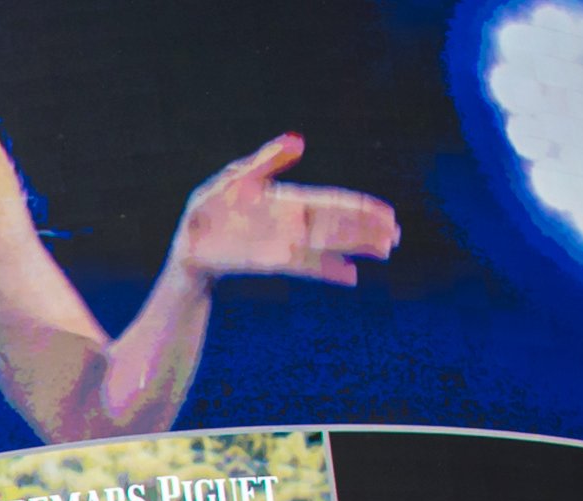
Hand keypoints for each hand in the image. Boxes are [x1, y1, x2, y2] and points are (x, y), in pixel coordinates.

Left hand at [171, 134, 398, 285]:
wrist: (187, 243)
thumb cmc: (209, 208)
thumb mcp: (236, 178)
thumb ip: (268, 161)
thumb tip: (300, 141)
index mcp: (288, 200)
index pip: (333, 201)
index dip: (361, 207)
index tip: (388, 213)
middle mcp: (292, 223)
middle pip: (338, 225)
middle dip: (367, 229)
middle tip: (396, 236)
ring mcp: (283, 244)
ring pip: (328, 245)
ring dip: (356, 248)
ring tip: (384, 252)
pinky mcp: (271, 263)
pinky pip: (306, 267)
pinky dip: (328, 270)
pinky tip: (351, 277)